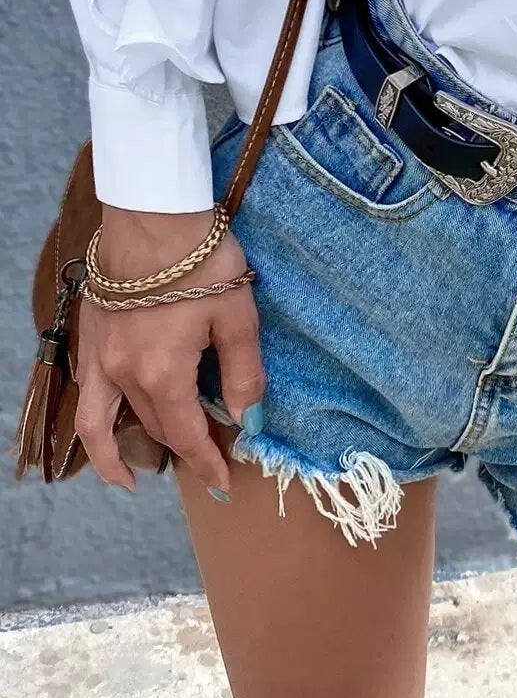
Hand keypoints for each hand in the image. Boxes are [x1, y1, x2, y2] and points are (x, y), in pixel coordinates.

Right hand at [74, 206, 263, 497]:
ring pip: (103, 420)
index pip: (186, 437)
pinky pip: (88, 392)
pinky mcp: (90, 332)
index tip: (223, 483)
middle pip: (153, 427)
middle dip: (179, 448)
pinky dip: (95, 418)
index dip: (206, 463)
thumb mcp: (237, 315)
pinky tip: (108, 418)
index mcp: (162, 375)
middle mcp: (123, 374)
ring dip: (115, 452)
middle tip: (204, 456)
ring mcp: (100, 355)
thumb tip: (246, 416)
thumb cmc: (201, 260)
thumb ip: (242, 371)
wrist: (152, 214)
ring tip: (126, 477)